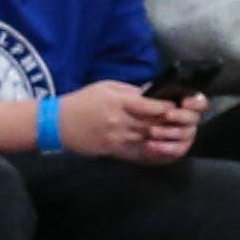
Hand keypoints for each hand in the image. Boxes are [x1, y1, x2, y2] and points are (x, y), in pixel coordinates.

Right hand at [60, 81, 200, 161]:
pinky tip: (159, 147)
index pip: (150, 105)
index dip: (166, 107)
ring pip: (147, 138)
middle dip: (169, 123)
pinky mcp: (112, 149)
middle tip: (182, 122)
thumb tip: (151, 92)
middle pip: (152, 123)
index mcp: (119, 102)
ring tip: (174, 134)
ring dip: (162, 137)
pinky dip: (149, 150)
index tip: (177, 106)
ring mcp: (116, 137)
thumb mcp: (106, 87)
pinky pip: (136, 151)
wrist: (57, 123)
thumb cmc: (83, 101)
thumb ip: (130, 91)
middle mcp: (120, 120)